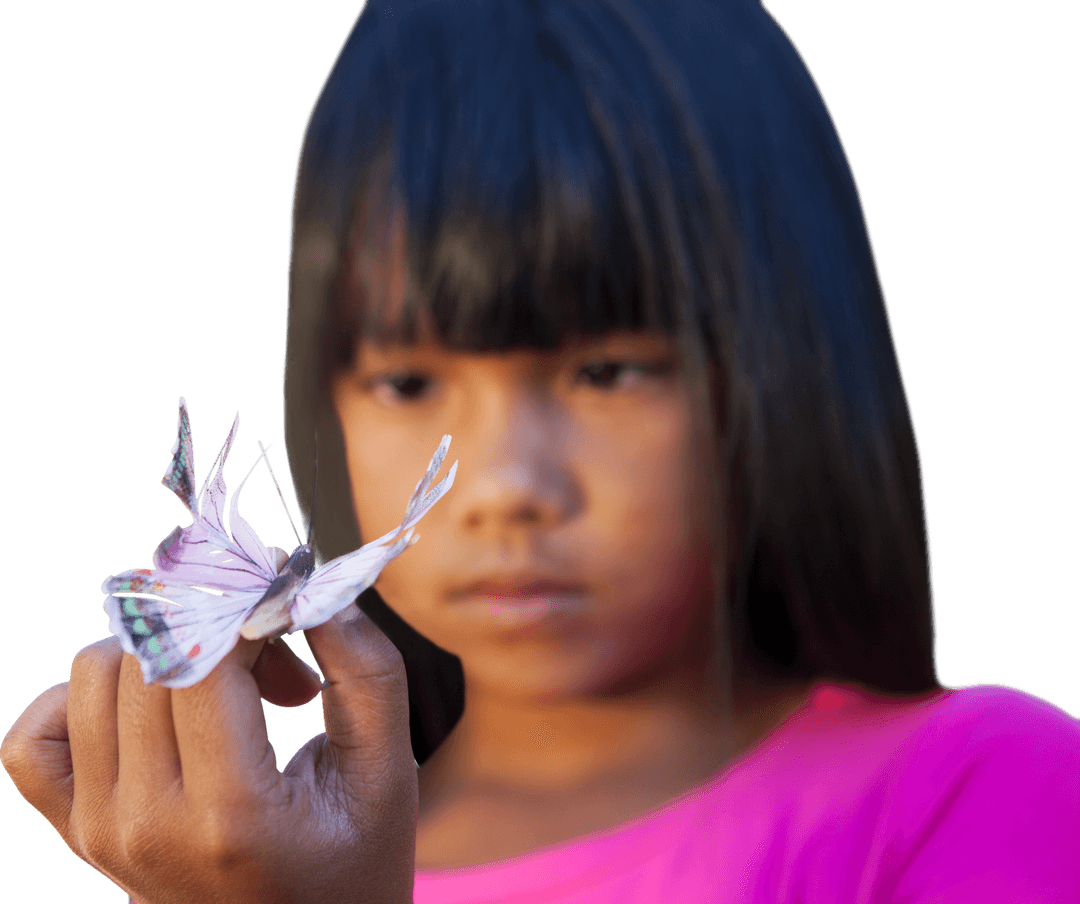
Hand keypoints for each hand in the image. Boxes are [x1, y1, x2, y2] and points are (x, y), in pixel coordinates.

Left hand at [1, 608, 416, 903]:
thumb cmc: (354, 862)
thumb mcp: (386, 772)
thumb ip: (366, 670)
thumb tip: (310, 586)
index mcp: (231, 814)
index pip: (204, 659)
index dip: (247, 605)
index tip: (289, 596)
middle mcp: (147, 823)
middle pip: (151, 656)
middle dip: (221, 627)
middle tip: (281, 663)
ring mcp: (100, 831)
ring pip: (94, 674)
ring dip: (167, 651)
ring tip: (229, 689)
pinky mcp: (77, 831)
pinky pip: (38, 733)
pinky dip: (84, 698)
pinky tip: (153, 710)